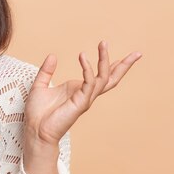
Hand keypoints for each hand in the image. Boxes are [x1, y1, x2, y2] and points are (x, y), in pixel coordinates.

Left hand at [25, 41, 141, 146]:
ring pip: (103, 78)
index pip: (100, 76)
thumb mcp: (40, 85)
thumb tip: (53, 55)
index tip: (120, 54)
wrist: (35, 130)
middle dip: (124, 66)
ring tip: (103, 44)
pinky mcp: (81, 103)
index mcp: (79, 89)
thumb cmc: (38, 112)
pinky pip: (89, 83)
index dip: (111, 65)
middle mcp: (86, 94)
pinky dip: (87, 69)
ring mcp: (85, 99)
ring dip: (105, 60)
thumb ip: (47, 70)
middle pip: (111, 78)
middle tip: (137, 53)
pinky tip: (83, 56)